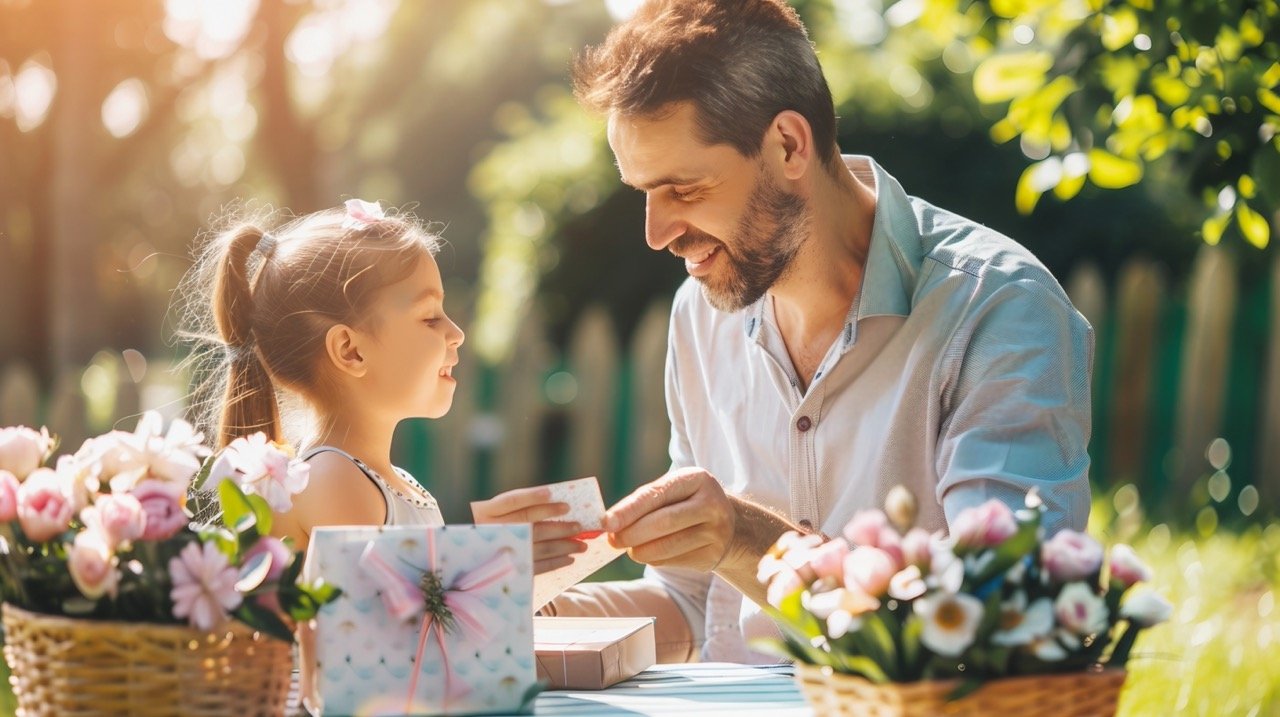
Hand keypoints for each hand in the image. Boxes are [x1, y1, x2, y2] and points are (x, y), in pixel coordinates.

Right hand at [472, 486, 586, 573]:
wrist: (467, 557)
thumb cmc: (490, 527)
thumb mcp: (496, 512)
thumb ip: (520, 507)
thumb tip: (557, 502)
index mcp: (488, 512)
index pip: (513, 501)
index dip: (533, 497)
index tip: (554, 495)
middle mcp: (493, 530)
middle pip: (531, 526)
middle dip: (558, 526)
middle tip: (579, 525)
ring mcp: (501, 550)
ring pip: (537, 547)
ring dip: (563, 546)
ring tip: (581, 544)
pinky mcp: (509, 569)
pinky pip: (536, 566)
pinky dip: (555, 562)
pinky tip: (570, 558)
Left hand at [603, 467, 735, 571]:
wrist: (731, 524)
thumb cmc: (687, 503)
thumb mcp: (674, 490)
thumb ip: (644, 502)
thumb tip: (610, 524)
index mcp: (697, 479)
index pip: (657, 494)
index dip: (629, 510)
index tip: (606, 522)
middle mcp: (711, 503)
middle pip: (663, 522)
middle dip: (631, 533)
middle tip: (612, 540)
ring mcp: (716, 531)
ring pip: (667, 546)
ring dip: (640, 551)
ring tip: (630, 549)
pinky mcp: (713, 555)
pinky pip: (674, 561)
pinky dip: (655, 559)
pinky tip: (650, 554)